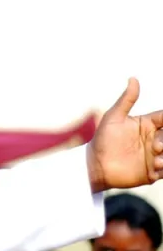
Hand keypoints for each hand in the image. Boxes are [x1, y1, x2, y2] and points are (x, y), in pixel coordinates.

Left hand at [87, 77, 162, 191]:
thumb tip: (133, 78)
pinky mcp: (153, 171)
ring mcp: (154, 156)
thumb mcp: (113, 118)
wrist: (95, 166)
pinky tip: (154, 170)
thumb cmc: (102, 140)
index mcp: (147, 124)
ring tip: (157, 161)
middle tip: (156, 147)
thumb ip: (126, 100)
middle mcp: (153, 139)